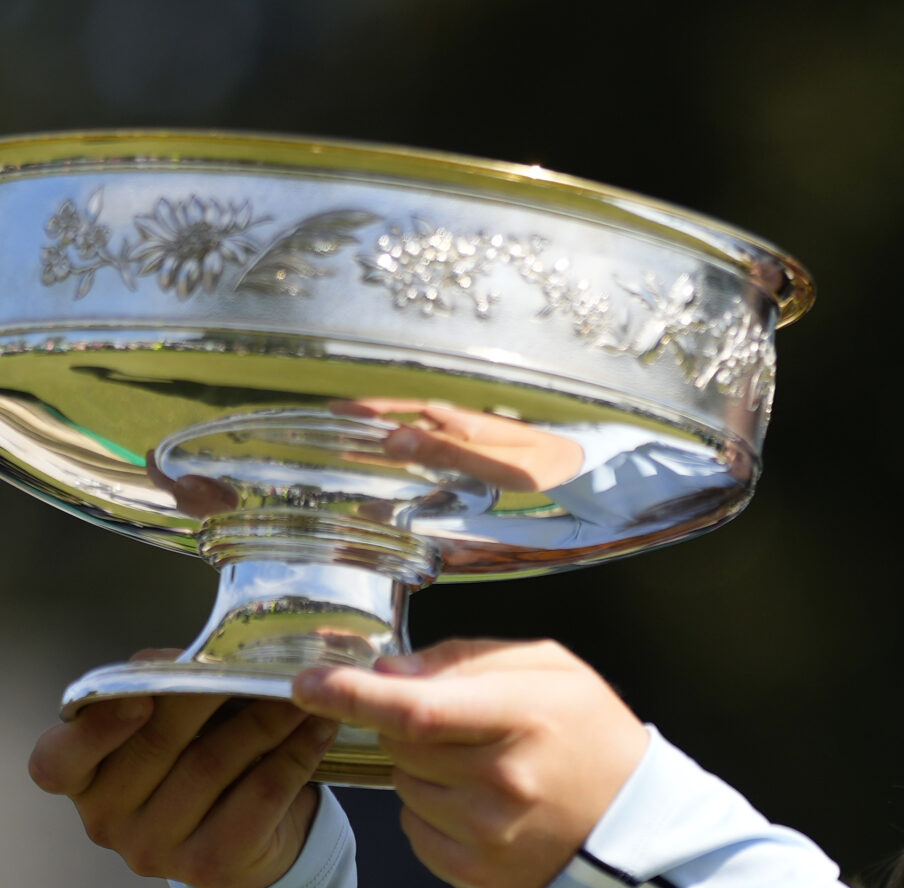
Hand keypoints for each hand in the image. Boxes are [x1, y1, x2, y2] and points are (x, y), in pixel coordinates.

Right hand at [29, 655, 335, 887]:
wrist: (253, 838)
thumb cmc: (198, 761)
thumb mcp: (168, 726)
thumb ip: (163, 692)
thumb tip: (198, 654)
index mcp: (79, 779)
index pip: (56, 762)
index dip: (94, 729)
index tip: (139, 697)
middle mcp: (106, 820)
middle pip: (155, 745)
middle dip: (209, 693)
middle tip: (254, 661)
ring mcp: (156, 850)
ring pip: (213, 765)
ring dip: (264, 718)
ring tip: (303, 689)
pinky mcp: (212, 865)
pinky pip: (259, 796)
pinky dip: (295, 755)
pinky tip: (319, 727)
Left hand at [291, 639, 647, 887]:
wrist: (637, 828)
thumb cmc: (592, 736)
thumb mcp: (549, 669)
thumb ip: (465, 659)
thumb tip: (388, 672)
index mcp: (523, 718)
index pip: (416, 709)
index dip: (351, 694)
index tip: (307, 682)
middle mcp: (501, 782)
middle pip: (401, 742)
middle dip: (409, 723)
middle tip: (462, 724)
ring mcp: (486, 835)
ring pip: (404, 784)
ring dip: (424, 769)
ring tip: (485, 769)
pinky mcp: (474, 873)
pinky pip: (414, 827)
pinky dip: (432, 810)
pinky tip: (481, 806)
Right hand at [337, 399, 586, 491]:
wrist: (580, 458)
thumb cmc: (543, 462)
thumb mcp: (495, 462)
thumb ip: (447, 452)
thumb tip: (393, 438)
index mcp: (458, 419)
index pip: (403, 409)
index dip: (368, 409)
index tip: (333, 411)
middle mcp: (457, 421)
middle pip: (401, 417)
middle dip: (364, 421)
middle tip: (323, 426)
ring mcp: (464, 434)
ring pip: (412, 432)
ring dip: (381, 436)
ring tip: (343, 443)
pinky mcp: (472, 446)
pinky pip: (430, 445)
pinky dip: (406, 450)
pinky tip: (390, 457)